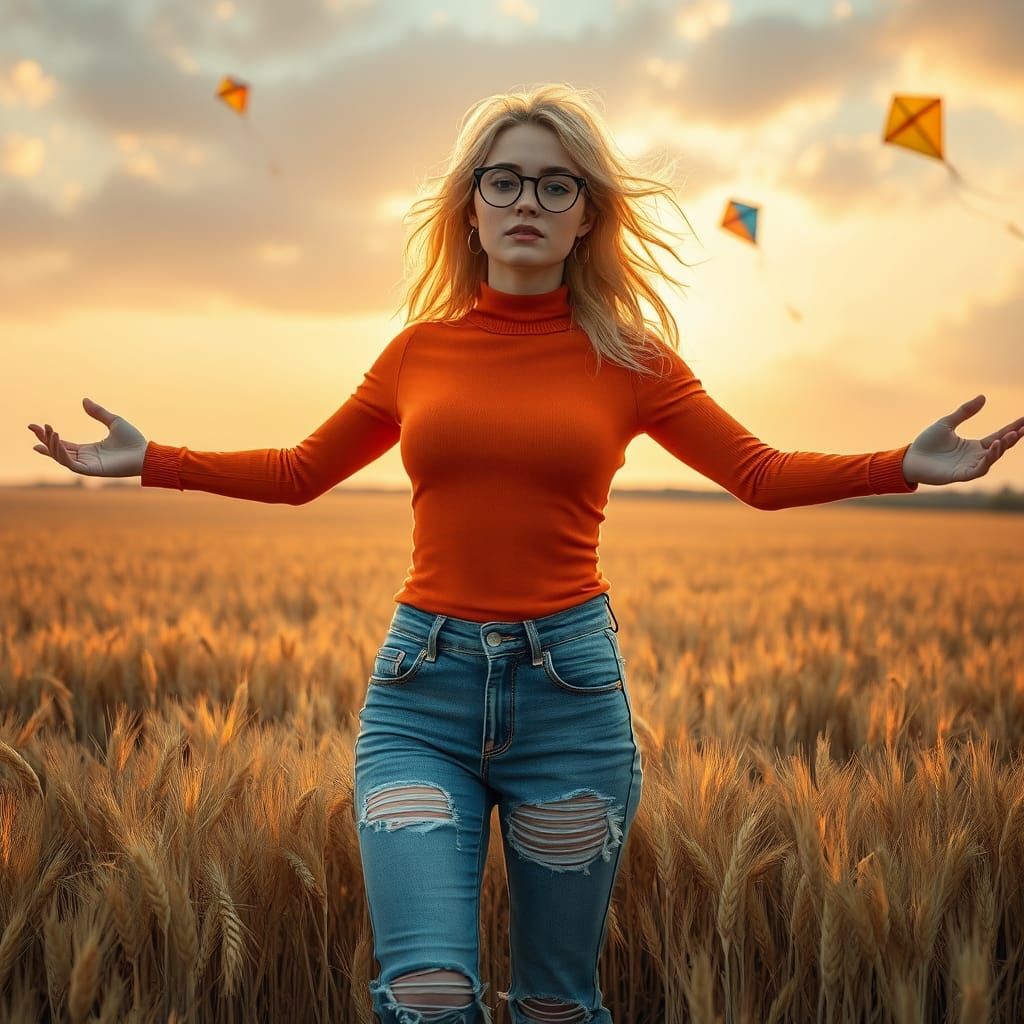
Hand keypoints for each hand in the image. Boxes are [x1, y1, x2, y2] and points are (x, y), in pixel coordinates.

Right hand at [28, 398, 148, 477]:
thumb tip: (84, 400)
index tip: (35, 426)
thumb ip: (98, 413)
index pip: (63, 444)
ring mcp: (88, 465)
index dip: (49, 436)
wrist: (145, 453)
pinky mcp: (92, 470)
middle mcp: (86, 458)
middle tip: (33, 427)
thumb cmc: (133, 440)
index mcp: (89, 450)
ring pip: (61, 457)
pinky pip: (71, 464)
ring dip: (51, 444)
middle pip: (58, 450)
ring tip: (48, 431)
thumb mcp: (114, 421)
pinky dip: (61, 453)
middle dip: (44, 440)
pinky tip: (56, 440)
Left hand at [902, 394, 1022, 485]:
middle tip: (1022, 428)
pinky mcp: (960, 475)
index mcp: (974, 446)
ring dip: (1001, 447)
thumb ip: (965, 412)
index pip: (998, 436)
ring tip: (1009, 436)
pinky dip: (988, 459)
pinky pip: (979, 469)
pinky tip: (992, 446)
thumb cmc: (926, 442)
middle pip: (999, 447)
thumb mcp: (947, 423)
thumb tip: (983, 397)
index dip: (1012, 428)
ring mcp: (969, 467)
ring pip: (992, 458)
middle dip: (1012, 438)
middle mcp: (975, 457)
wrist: (910, 458)